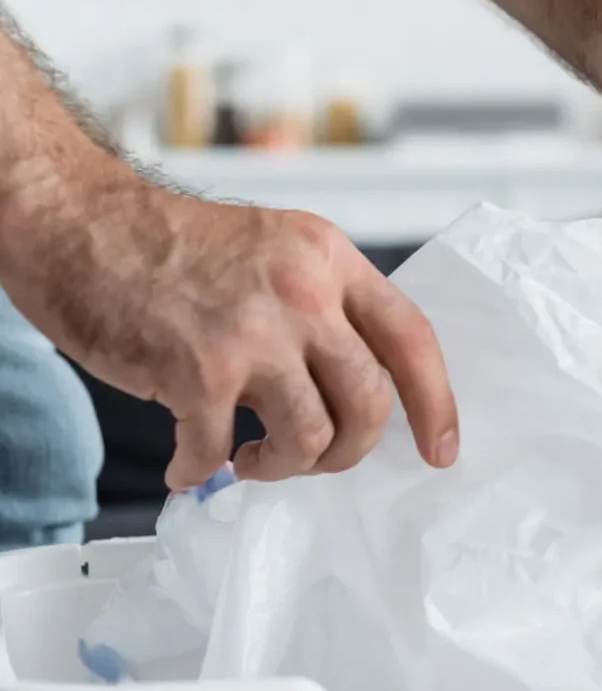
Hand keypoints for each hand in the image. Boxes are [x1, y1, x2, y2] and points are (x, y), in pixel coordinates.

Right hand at [0, 164, 456, 489]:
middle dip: (348, 451)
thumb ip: (322, 305)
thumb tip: (355, 387)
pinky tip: (188, 466)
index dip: (436, 404)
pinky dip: (202, 470)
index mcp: (329, 258)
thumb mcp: (274, 248)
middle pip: (370, 403)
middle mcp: (303, 292)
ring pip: (312, 437)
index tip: (438, 450)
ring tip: (249, 459)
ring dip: (283, 466)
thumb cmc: (166, 243)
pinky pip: (218, 451)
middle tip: (313, 458)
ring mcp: (252, 333)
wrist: (75, 220)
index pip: (413, 339)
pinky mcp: (196, 370)